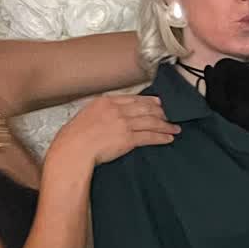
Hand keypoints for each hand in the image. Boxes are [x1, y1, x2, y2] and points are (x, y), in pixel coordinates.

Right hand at [52, 94, 178, 170]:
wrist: (73, 149)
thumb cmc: (75, 137)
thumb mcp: (86, 115)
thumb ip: (102, 112)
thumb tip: (112, 116)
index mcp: (105, 101)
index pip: (133, 98)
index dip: (148, 101)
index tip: (157, 102)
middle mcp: (116, 109)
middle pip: (145, 108)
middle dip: (160, 112)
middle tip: (170, 114)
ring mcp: (123, 123)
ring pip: (151, 121)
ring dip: (165, 125)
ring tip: (174, 127)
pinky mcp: (128, 138)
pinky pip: (149, 136)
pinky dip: (161, 137)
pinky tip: (168, 138)